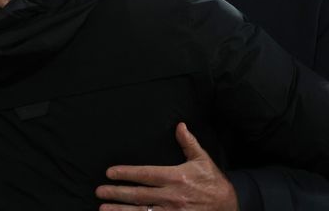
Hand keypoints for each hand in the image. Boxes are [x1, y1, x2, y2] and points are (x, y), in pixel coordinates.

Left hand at [96, 123, 237, 210]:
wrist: (228, 205)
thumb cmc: (212, 181)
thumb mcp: (202, 159)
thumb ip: (188, 143)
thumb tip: (179, 125)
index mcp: (176, 177)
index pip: (145, 174)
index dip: (126, 173)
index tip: (110, 172)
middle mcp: (171, 196)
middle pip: (138, 194)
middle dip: (116, 192)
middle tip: (99, 191)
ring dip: (120, 210)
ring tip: (103, 208)